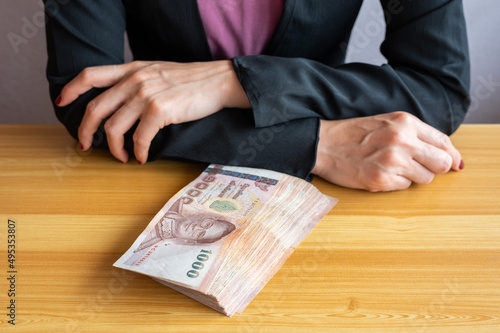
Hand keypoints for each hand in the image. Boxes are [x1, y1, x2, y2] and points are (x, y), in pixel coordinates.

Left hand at [56, 60, 250, 163]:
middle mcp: (134, 80)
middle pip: (95, 108)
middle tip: (86, 146)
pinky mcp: (159, 110)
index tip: (62, 103)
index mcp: (132, 69)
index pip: (91, 74)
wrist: (218, 81)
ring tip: (122, 157)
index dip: (72, 89)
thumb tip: (122, 103)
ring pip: (114, 128)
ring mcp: (146, 94)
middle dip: (86, 131)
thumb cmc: (191, 81)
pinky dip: (137, 152)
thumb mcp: (158, 72)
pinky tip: (141, 157)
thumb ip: (137, 81)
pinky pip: (139, 138)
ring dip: (115, 149)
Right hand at [311, 112, 463, 191]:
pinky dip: (396, 183)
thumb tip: (450, 156)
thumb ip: (415, 134)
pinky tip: (380, 173)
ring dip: (413, 176)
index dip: (452, 155)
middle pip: (442, 163)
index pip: (443, 142)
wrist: (324, 144)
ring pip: (425, 178)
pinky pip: (405, 187)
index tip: (456, 164)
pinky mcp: (381, 180)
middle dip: (435, 167)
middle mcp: (402, 141)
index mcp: (405, 123)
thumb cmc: (354, 133)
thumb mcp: (387, 122)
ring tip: (393, 168)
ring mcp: (392, 162)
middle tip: (420, 167)